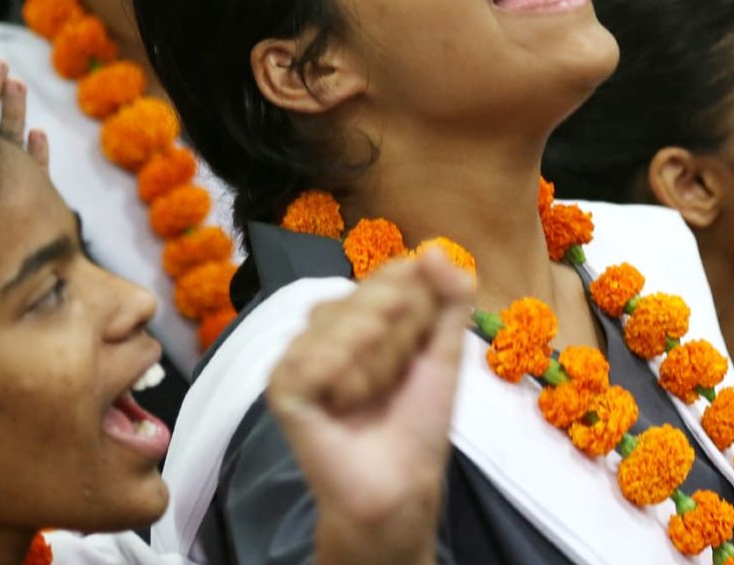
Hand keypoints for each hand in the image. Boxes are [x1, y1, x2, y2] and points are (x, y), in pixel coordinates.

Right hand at [266, 251, 473, 564]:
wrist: (400, 483)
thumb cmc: (419, 421)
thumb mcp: (446, 352)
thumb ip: (451, 299)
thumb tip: (435, 249)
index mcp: (362, 312)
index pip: (393, 275)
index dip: (417, 312)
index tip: (420, 352)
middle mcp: (327, 325)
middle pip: (372, 297)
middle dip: (400, 343)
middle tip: (395, 385)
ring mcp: (301, 354)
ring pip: (345, 325)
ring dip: (376, 367)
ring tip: (371, 400)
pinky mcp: (282, 386)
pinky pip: (312, 359)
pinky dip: (340, 378)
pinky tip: (345, 404)